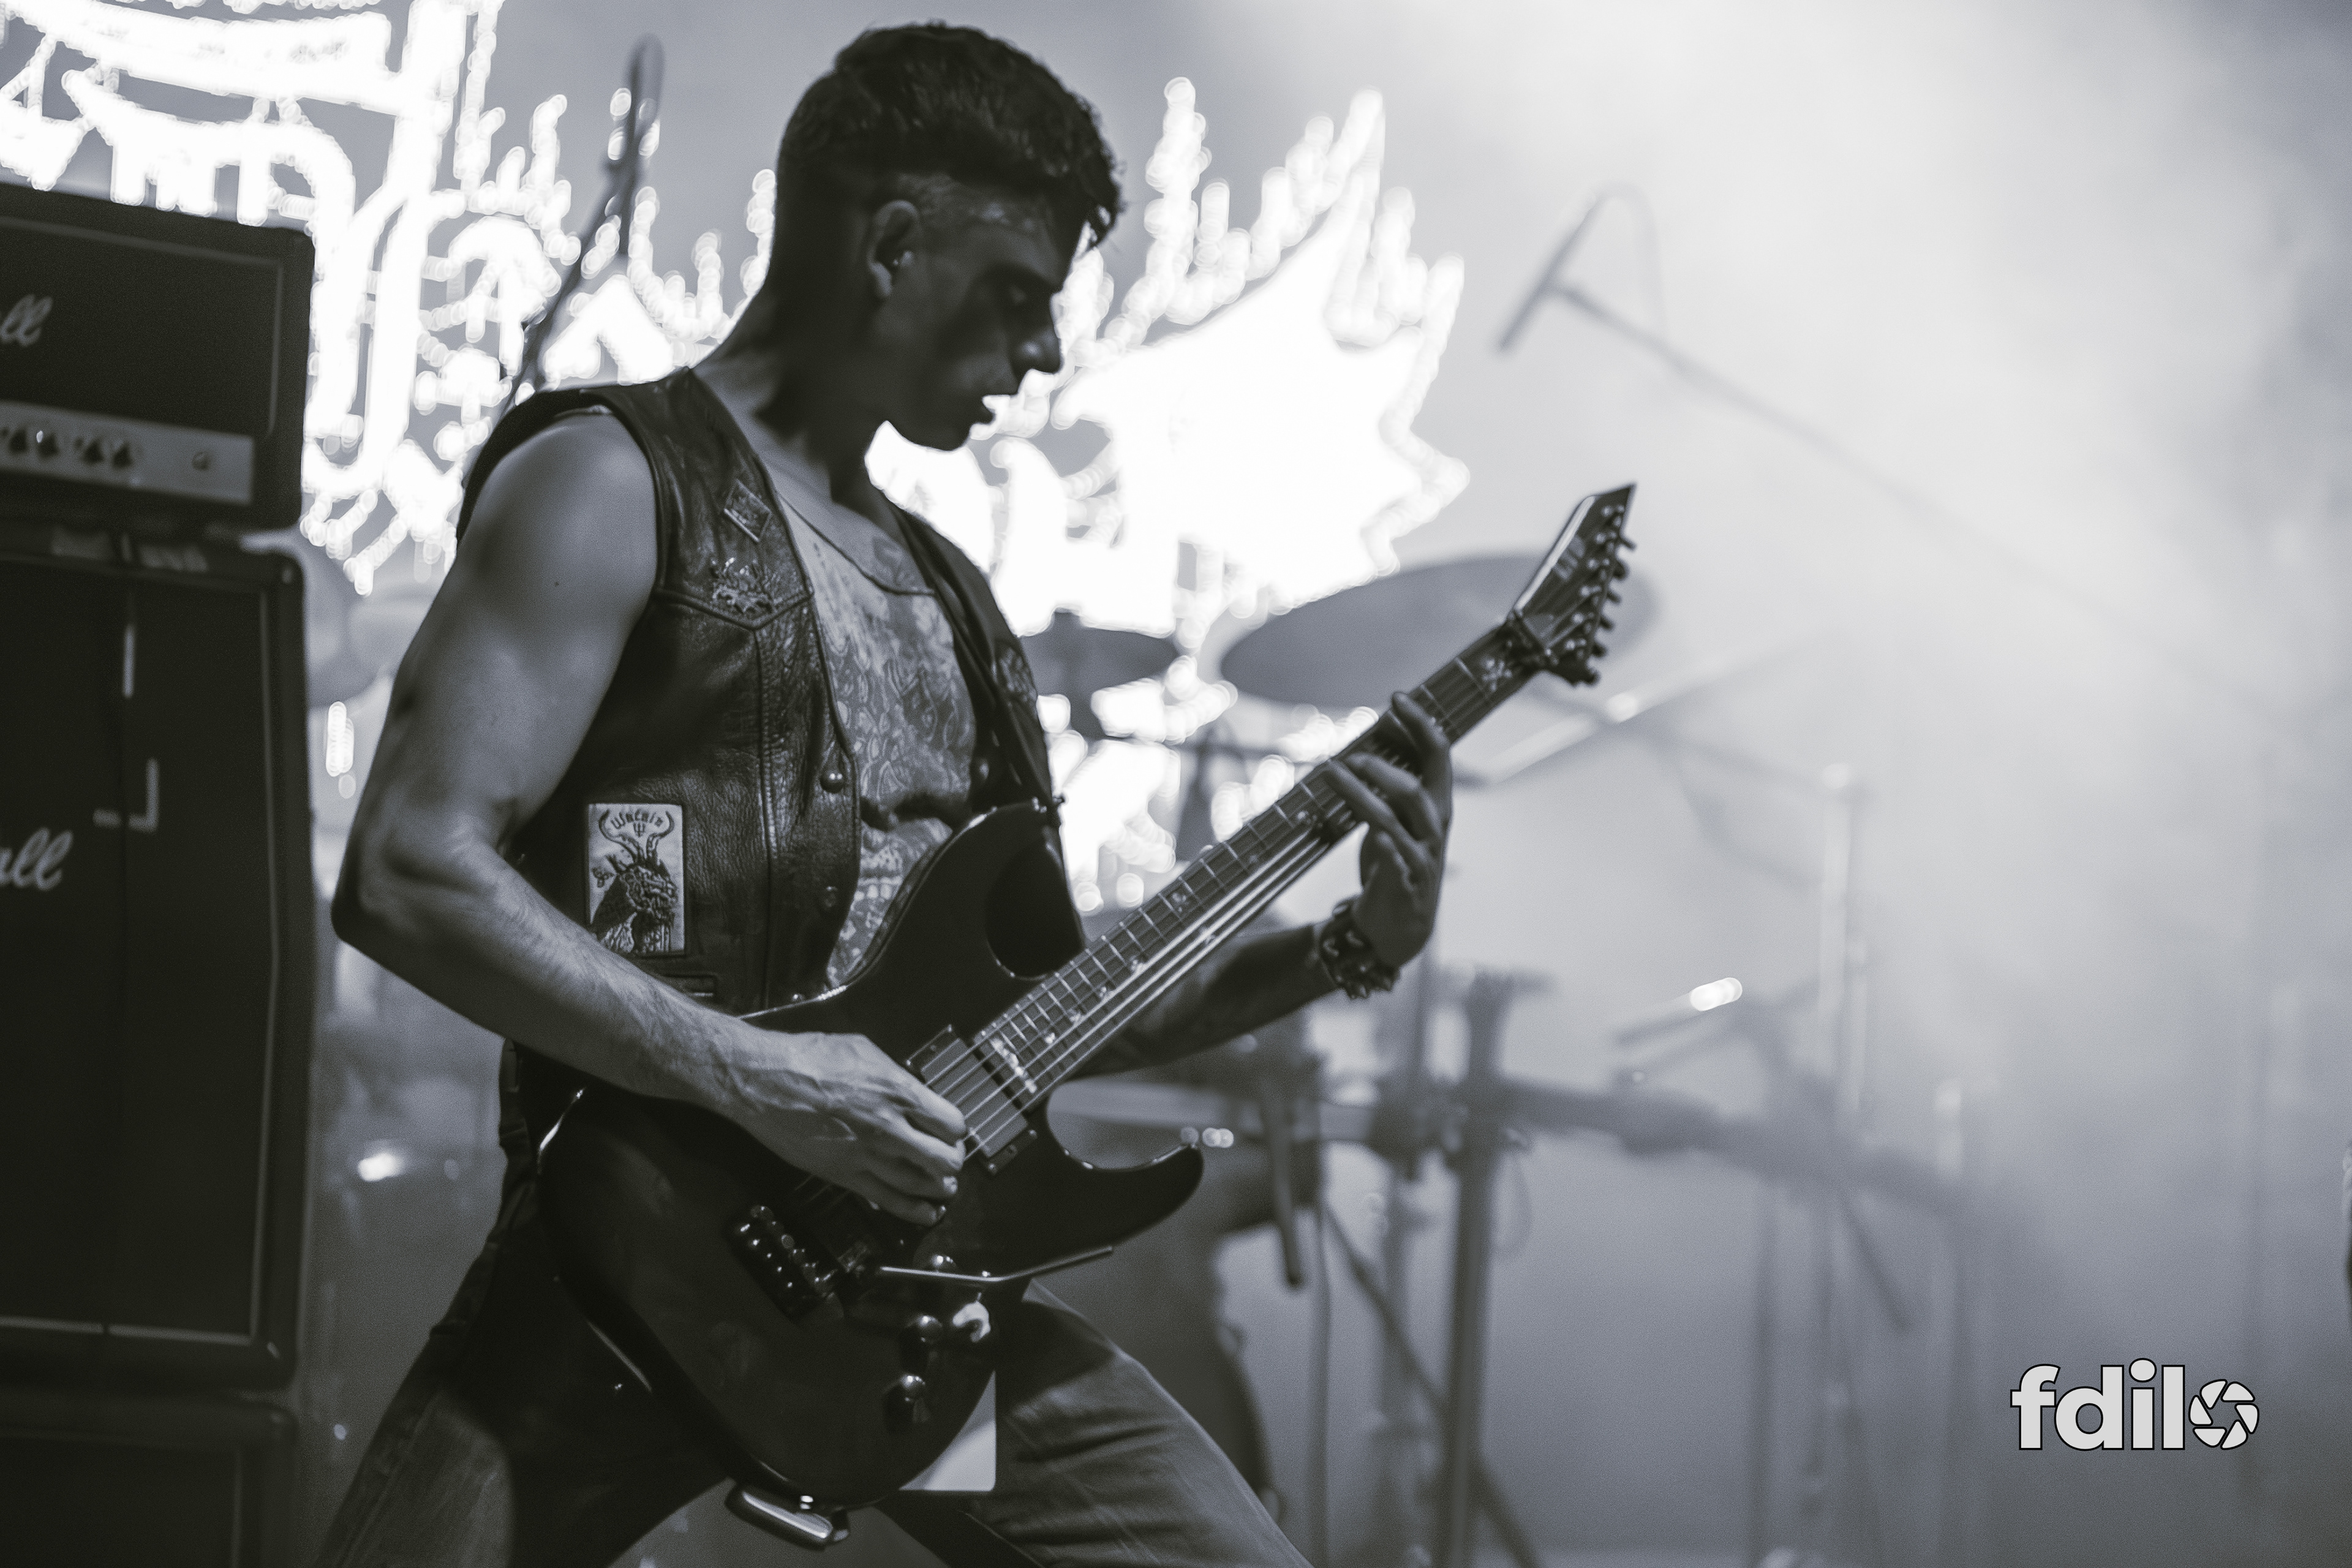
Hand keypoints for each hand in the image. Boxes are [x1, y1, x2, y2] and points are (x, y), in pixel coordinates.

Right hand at [702, 1018, 968, 1225]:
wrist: (764, 1082)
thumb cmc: (807, 1058)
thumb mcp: (863, 1050)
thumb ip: (894, 1075)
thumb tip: (912, 1091)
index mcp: (897, 1091)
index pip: (951, 1123)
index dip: (956, 1129)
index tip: (952, 1130)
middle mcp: (887, 1127)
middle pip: (943, 1159)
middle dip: (953, 1160)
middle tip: (950, 1158)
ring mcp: (866, 1155)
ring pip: (919, 1184)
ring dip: (938, 1187)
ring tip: (944, 1187)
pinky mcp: (844, 1175)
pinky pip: (887, 1200)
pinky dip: (913, 1210)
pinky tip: (926, 1213)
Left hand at [1324, 691, 1452, 966]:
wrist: (1396, 927)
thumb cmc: (1392, 863)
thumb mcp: (1392, 818)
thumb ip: (1386, 786)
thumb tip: (1366, 742)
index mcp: (1435, 806)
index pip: (1438, 756)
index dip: (1421, 724)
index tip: (1396, 696)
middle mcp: (1434, 829)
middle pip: (1420, 789)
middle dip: (1387, 767)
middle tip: (1353, 753)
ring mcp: (1421, 858)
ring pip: (1397, 822)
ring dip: (1364, 796)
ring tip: (1333, 775)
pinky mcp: (1404, 886)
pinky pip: (1397, 863)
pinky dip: (1387, 847)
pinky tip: (1373, 836)